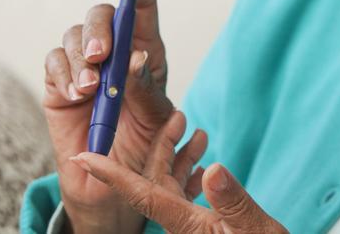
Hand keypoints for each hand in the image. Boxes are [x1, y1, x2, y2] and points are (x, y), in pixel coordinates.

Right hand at [41, 0, 170, 231]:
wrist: (113, 186)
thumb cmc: (142, 149)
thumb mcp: (155, 122)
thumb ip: (147, 91)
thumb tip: (135, 59)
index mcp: (145, 52)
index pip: (141, 8)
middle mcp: (114, 53)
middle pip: (102, 16)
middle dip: (100, 29)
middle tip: (101, 56)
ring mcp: (84, 66)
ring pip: (73, 37)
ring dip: (80, 59)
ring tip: (90, 90)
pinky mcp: (59, 84)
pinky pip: (53, 63)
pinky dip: (63, 76)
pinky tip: (78, 96)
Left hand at [70, 112, 288, 233]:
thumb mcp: (256, 230)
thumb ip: (234, 202)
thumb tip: (211, 170)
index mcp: (187, 225)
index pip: (142, 194)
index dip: (111, 174)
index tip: (84, 156)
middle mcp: (183, 226)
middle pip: (156, 181)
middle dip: (160, 146)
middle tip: (173, 117)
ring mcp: (191, 227)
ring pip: (171, 186)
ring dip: (179, 156)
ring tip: (193, 130)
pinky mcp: (202, 228)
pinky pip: (186, 197)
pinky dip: (193, 174)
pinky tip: (205, 161)